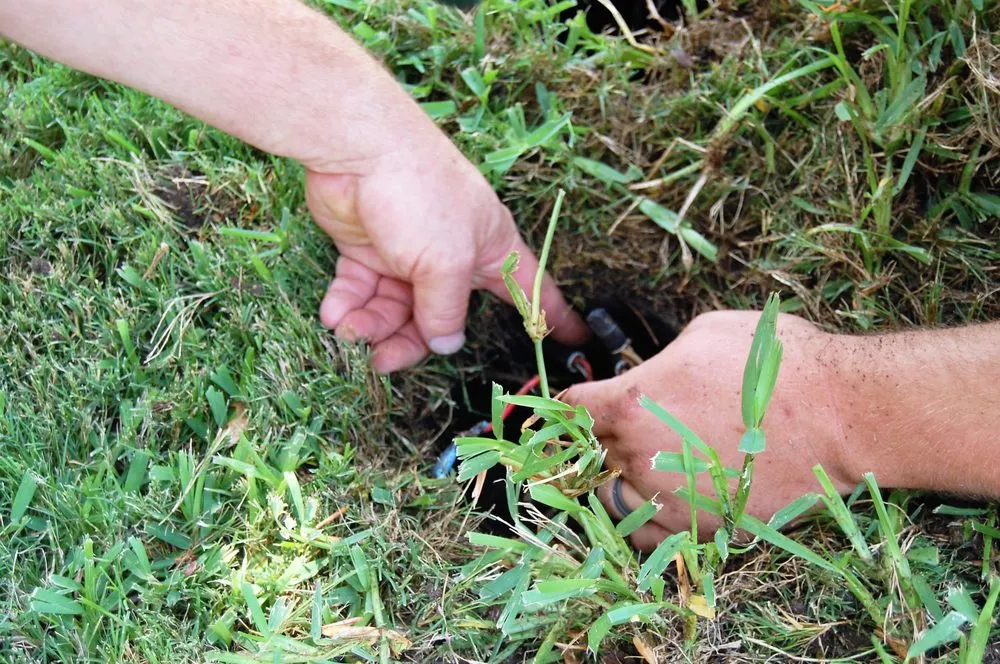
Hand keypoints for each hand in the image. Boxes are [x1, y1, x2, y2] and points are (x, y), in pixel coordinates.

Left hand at [305, 138, 587, 372]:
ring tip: (349, 332)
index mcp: (490, 250)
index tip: (571, 339)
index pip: (530, 290)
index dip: (550, 316)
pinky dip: (348, 306)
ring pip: (395, 309)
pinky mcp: (368, 248)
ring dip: (372, 327)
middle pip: (441, 317)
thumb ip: (446, 311)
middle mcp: (452, 255)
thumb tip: (445, 345)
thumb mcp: (446, 263)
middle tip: (384, 361)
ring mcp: (408, 253)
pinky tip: (334, 314)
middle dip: (412, 342)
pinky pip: (361, 290)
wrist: (357, 149)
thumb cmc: (421, 195)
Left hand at [563, 311, 858, 550]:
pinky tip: (660, 503)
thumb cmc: (775, 362)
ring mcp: (672, 498)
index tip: (580, 406)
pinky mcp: (706, 527)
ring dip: (617, 483)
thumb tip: (653, 373)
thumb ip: (661, 361)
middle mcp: (640, 455)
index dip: (571, 405)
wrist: (841, 412)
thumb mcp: (703, 334)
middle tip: (617, 430)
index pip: (571, 409)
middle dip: (599, 440)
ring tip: (637, 469)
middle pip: (592, 454)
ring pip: (614, 501)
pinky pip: (653, 538)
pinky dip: (647, 522)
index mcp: (631, 403)